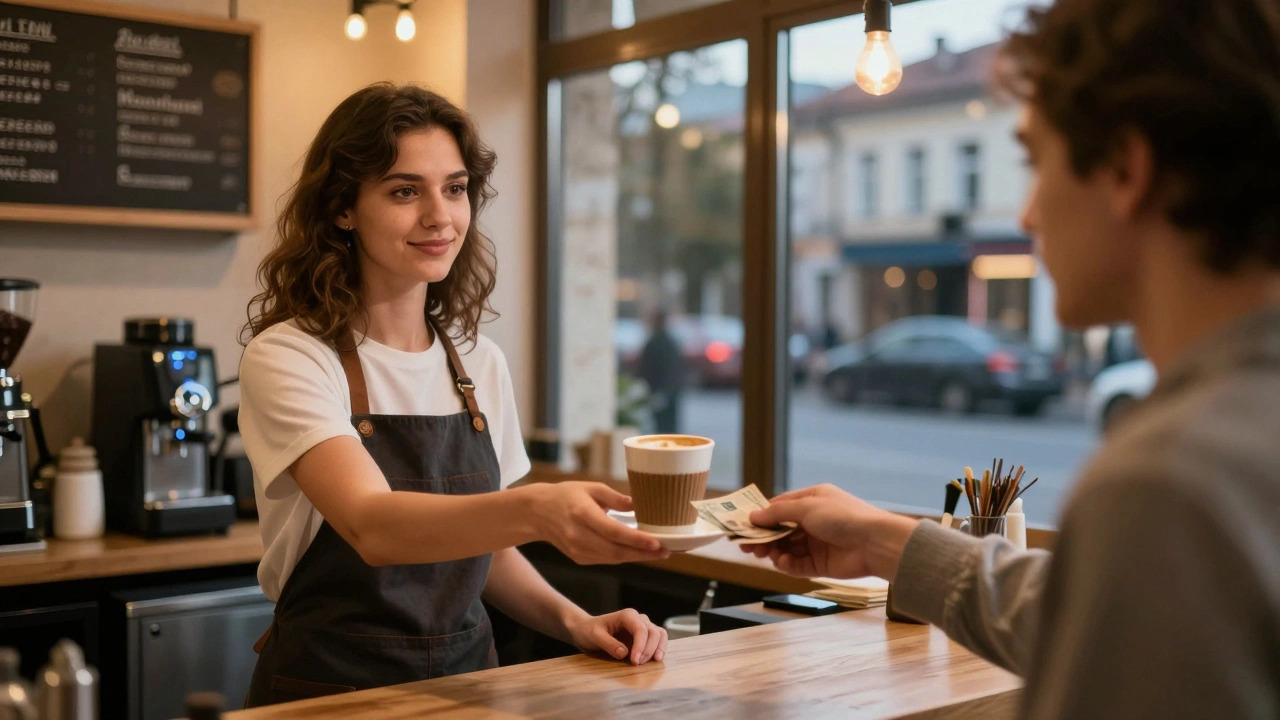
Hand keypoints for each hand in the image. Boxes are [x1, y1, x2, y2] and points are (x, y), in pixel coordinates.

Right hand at [529, 482, 670, 564]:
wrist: (537, 513)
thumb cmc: (566, 496)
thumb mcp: (591, 488)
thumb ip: (616, 498)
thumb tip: (640, 506)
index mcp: (583, 514)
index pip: (614, 532)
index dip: (637, 540)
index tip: (657, 543)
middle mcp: (579, 536)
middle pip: (616, 551)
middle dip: (644, 553)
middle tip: (667, 551)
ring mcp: (578, 550)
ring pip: (613, 559)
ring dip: (637, 557)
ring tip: (658, 552)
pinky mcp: (579, 558)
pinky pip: (606, 560)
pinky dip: (624, 557)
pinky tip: (638, 552)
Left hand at [567, 609, 666, 664]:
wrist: (586, 630)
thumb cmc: (589, 631)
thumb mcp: (594, 636)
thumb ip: (608, 644)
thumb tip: (625, 653)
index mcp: (626, 616)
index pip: (641, 629)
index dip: (641, 646)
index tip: (635, 661)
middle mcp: (637, 619)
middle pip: (653, 632)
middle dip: (648, 650)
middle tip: (637, 664)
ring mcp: (642, 627)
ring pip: (659, 634)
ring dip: (657, 649)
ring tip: (652, 662)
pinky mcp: (644, 636)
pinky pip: (658, 640)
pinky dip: (660, 648)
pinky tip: (655, 659)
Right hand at [739, 484, 918, 579]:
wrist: (875, 543)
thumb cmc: (844, 517)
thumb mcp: (807, 507)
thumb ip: (778, 513)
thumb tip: (753, 516)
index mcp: (812, 501)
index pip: (780, 507)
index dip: (761, 516)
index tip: (742, 525)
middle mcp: (813, 521)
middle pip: (780, 530)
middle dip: (763, 537)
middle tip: (745, 545)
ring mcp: (817, 543)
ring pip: (786, 549)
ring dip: (773, 552)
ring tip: (763, 554)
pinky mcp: (821, 564)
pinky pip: (797, 565)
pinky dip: (787, 565)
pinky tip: (781, 563)